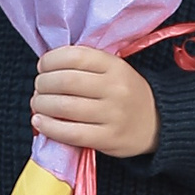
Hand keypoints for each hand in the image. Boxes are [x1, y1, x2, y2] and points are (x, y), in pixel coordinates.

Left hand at [30, 45, 160, 157]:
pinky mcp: (108, 138)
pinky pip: (71, 133)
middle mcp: (115, 88)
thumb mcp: (113, 70)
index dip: (50, 60)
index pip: (75, 56)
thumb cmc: (126, 93)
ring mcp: (113, 115)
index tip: (42, 66)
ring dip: (42, 104)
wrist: (157, 124)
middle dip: (43, 84)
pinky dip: (49, 127)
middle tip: (38, 88)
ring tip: (37, 104)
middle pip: (66, 82)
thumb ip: (86, 64)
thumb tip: (46, 66)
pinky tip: (39, 122)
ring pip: (65, 107)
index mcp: (115, 66)